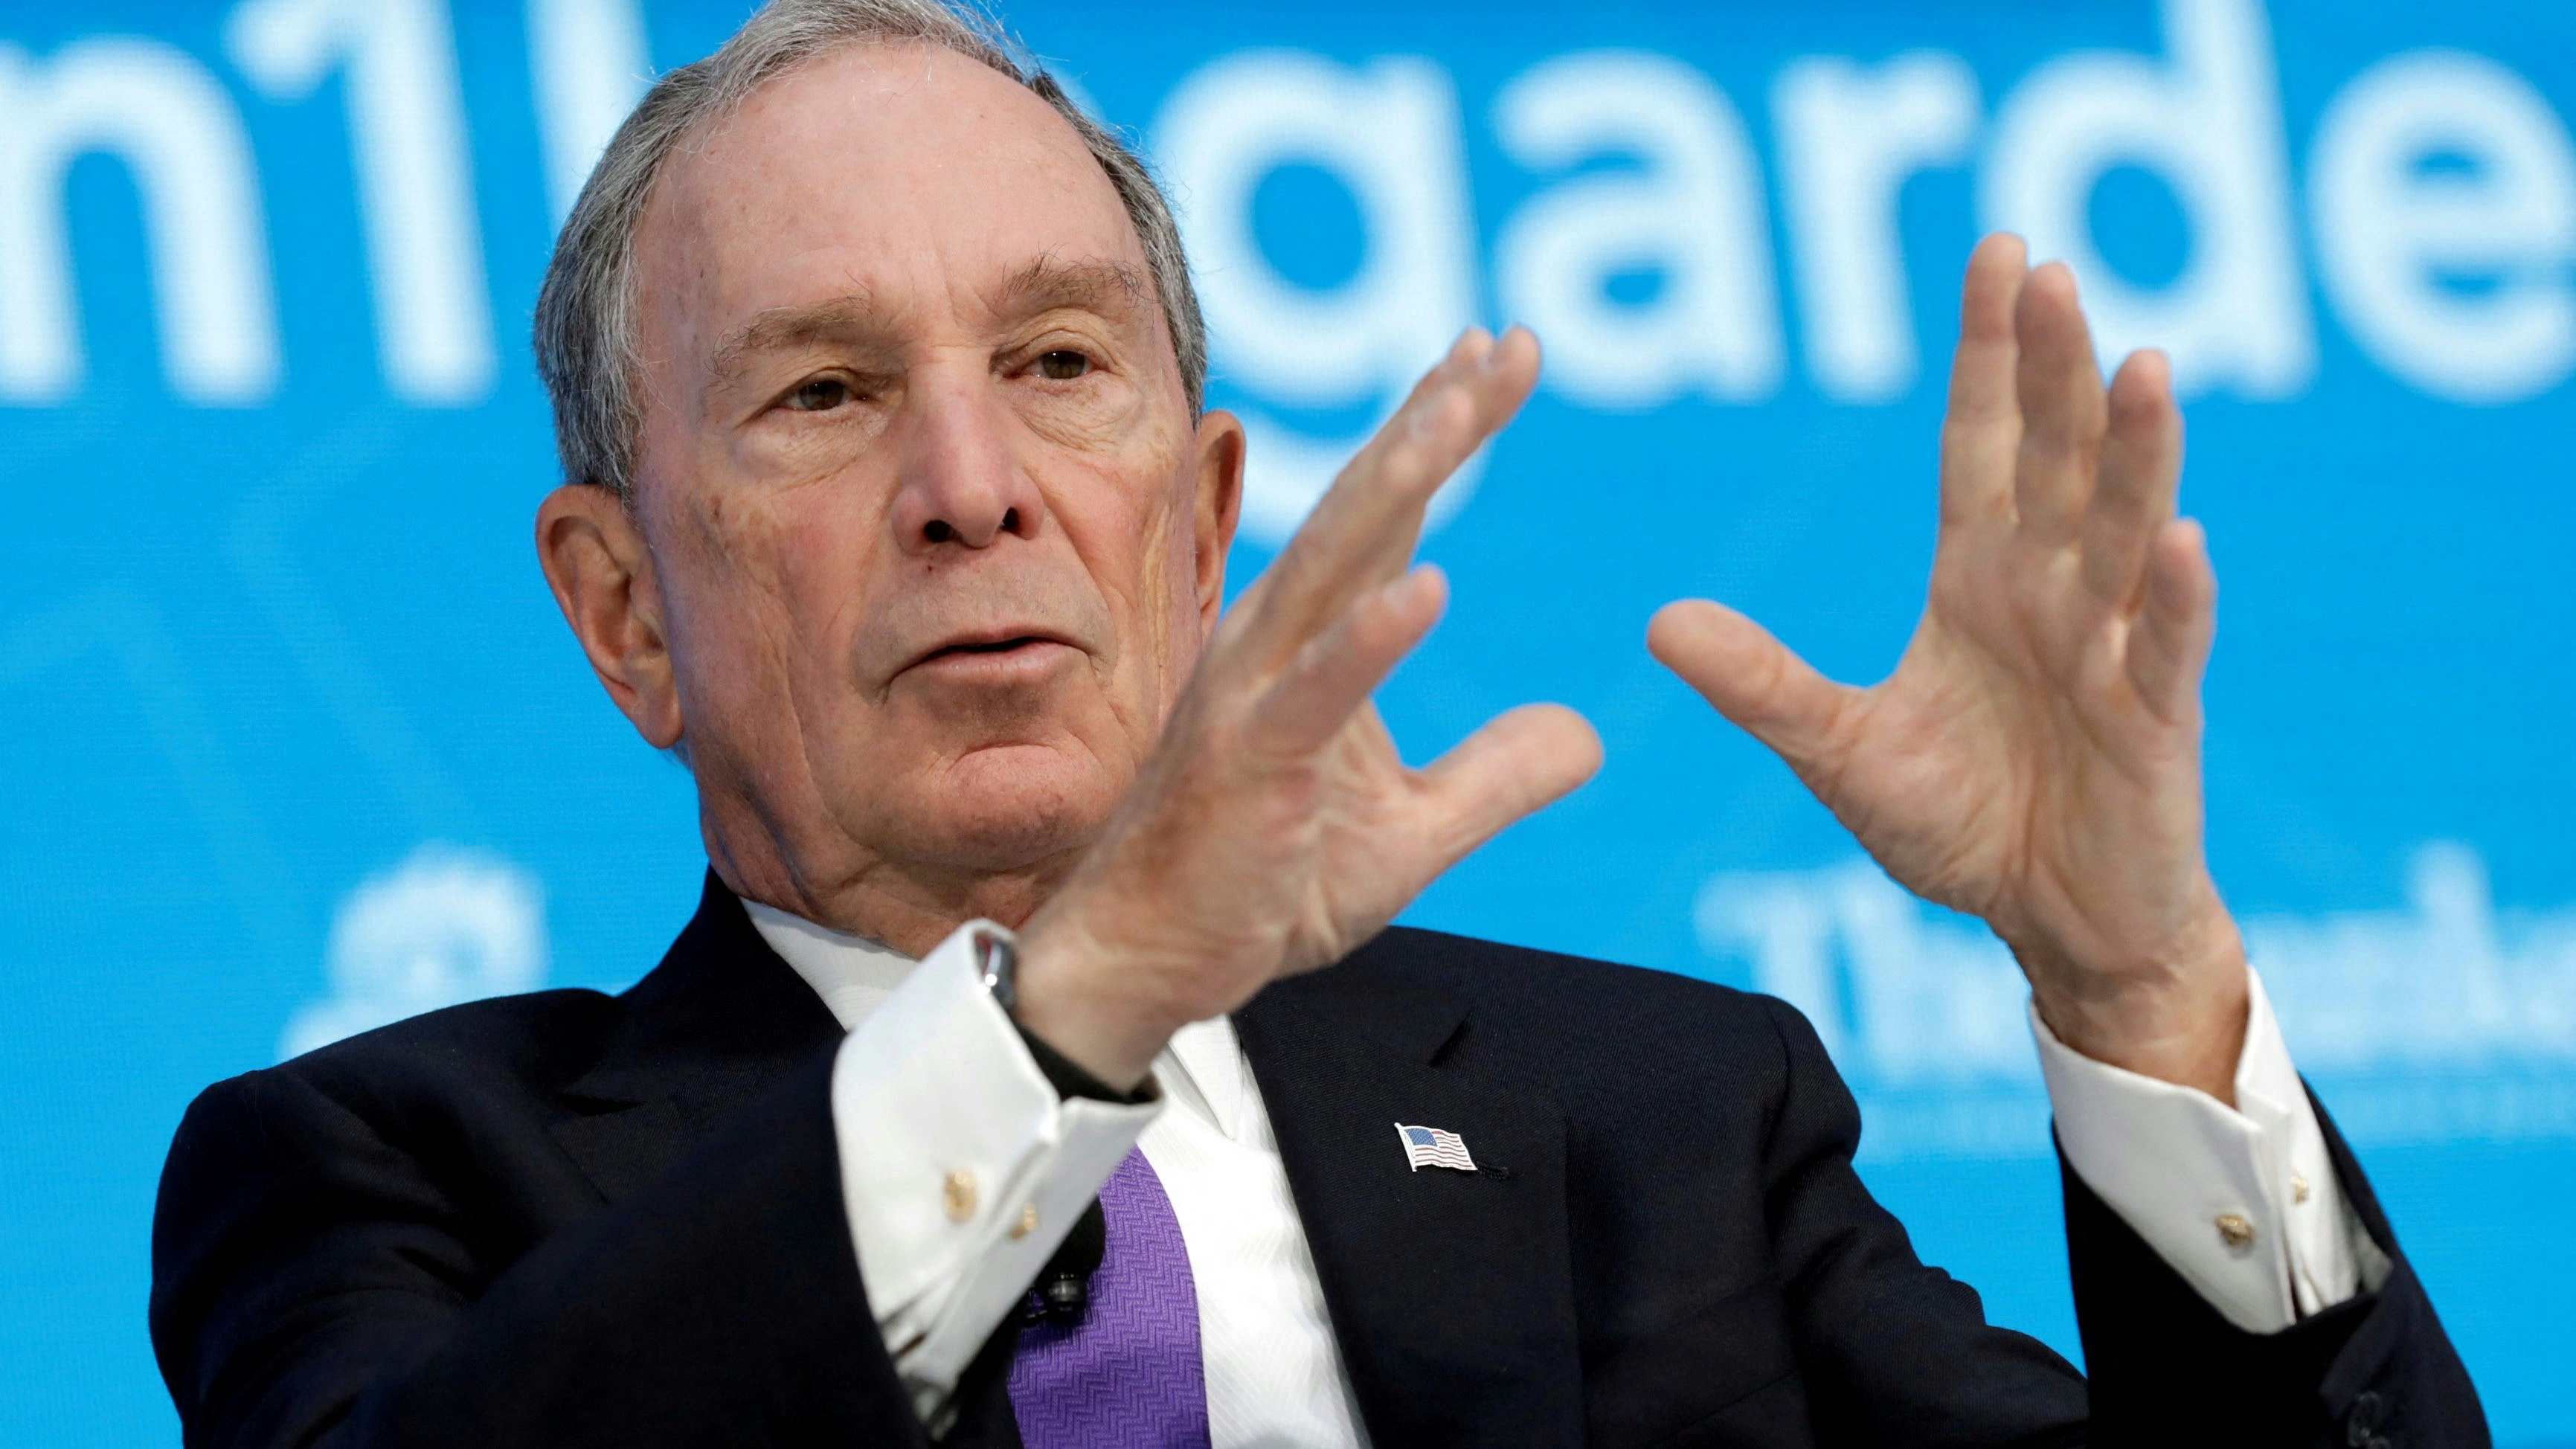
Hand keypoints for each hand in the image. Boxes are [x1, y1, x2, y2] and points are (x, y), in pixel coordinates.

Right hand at [1016, 329, 1603, 1088]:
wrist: (1153, 963)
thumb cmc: (1260, 884)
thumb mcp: (1410, 834)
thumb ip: (1494, 778)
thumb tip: (1588, 736)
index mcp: (1312, 641)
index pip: (1388, 514)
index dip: (1443, 427)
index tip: (1505, 350)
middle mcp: (1276, 643)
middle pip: (1365, 509)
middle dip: (1434, 419)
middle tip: (1503, 342)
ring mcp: (1255, 697)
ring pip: (1332, 570)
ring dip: (1395, 485)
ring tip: (1459, 413)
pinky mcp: (1248, 767)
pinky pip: (1315, 693)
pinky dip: (1369, 640)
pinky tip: (1425, 589)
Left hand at [1650, 234, 2247, 1098]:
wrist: (2055, 924)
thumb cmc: (1965, 825)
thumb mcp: (1838, 751)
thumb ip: (1762, 685)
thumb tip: (1656, 620)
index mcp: (1982, 580)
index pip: (1984, 444)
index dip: (1990, 354)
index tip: (1996, 254)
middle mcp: (2055, 592)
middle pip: (2056, 459)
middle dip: (2053, 366)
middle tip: (2048, 270)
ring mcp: (2116, 650)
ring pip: (2127, 530)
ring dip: (2135, 452)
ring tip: (2139, 366)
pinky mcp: (2157, 723)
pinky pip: (2169, 650)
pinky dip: (2177, 598)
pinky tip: (2182, 540)